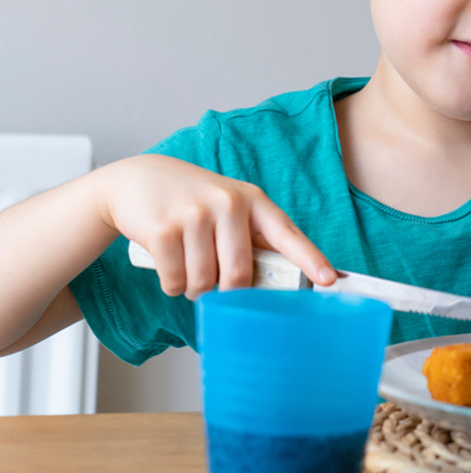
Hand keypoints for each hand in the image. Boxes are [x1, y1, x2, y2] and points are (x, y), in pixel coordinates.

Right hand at [97, 155, 335, 299]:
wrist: (139, 181)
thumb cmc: (194, 202)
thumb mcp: (230, 206)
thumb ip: (254, 237)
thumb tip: (280, 282)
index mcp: (252, 200)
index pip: (287, 233)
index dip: (310, 258)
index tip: (330, 280)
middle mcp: (228, 203)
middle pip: (238, 275)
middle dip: (225, 291)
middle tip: (214, 280)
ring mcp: (194, 215)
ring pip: (203, 283)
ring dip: (194, 288)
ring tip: (187, 263)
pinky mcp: (163, 230)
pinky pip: (175, 283)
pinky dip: (171, 284)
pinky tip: (168, 261)